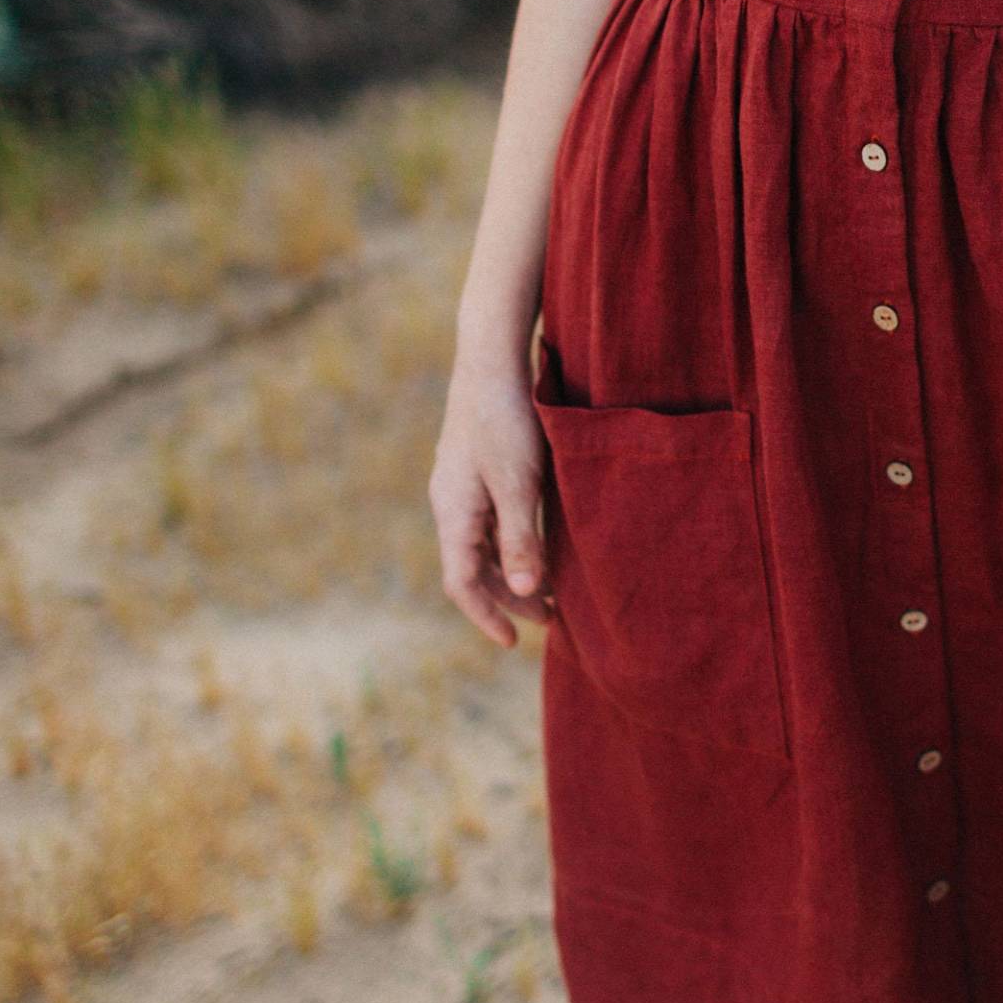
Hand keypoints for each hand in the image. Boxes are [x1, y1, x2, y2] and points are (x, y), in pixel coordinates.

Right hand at [429, 350, 553, 647]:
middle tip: (550, 620)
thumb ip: (521, 536)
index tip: (514, 642)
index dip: (487, 616)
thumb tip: (523, 591)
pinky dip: (513, 546)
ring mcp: (462, 489)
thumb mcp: (518, 481)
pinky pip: (490, 525)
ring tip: (551, 593)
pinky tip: (541, 547)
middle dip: (508, 600)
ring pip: (482, 548)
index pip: (462, 582)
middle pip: (473, 569)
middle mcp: (452, 505)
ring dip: (513, 574)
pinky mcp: (477, 473)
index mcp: (454, 513)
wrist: (491, 359)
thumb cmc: (506, 419)